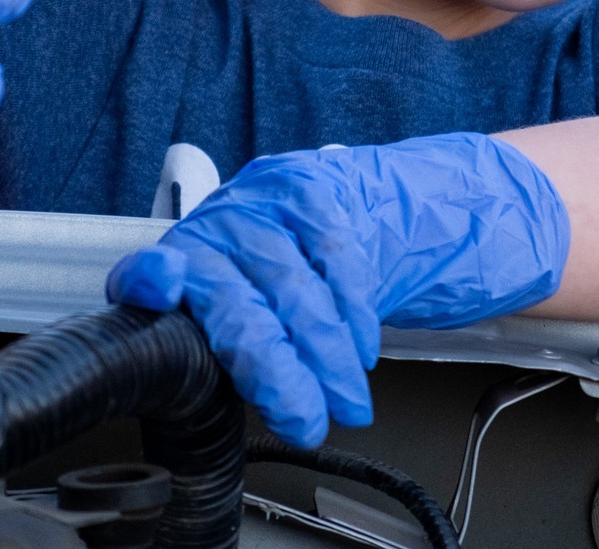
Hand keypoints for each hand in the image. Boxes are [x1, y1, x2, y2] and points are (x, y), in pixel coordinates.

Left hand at [105, 133, 569, 446]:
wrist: (450, 208)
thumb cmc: (361, 260)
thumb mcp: (293, 291)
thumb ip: (244, 315)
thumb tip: (196, 366)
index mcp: (226, 223)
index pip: (179, 254)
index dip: (161, 281)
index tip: (148, 301)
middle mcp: (253, 197)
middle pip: (236, 278)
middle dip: (262, 356)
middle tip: (290, 410)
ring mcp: (300, 188)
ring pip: (293, 279)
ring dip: (315, 355)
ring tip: (332, 402)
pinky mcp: (350, 190)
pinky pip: (345, 260)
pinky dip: (350, 318)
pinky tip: (357, 353)